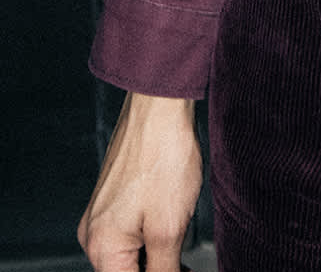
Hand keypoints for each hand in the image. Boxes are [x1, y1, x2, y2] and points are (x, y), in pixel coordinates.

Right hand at [77, 91, 201, 270]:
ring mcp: (101, 215)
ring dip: (155, 255)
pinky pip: (128, 232)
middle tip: (185, 261)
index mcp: (102, 248)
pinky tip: (171, 224)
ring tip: (181, 239)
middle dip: (158, 268)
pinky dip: (150, 236)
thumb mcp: (169, 228)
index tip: (182, 269)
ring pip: (128, 254)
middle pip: (126, 271)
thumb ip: (164, 270)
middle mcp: (94, 234)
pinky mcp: (112, 199)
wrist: (159, 106)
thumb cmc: (162, 156)